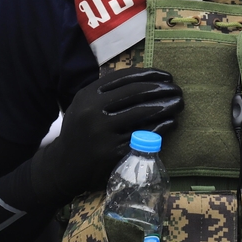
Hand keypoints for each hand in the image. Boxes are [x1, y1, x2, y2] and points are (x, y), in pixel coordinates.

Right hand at [35, 67, 182, 204]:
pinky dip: (160, 127)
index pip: (124, 77)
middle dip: (161, 89)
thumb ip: (107, 91)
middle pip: (135, 93)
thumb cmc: (80, 131)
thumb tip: (144, 77)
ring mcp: (102, 132)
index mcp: (88, 95)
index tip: (167, 76)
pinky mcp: (112, 152)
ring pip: (142, 113)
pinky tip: (171, 122)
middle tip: (177, 89)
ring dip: (165, 106)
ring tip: (179, 103)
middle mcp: (93, 111)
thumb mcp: (85, 105)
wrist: (63, 167)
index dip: (149, 74)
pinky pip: (142, 136)